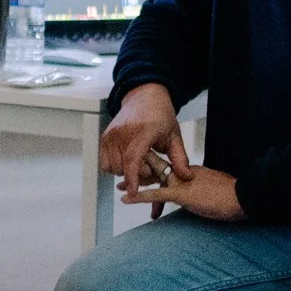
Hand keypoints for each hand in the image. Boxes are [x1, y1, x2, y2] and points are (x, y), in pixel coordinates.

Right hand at [100, 82, 190, 219]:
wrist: (144, 98)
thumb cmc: (160, 116)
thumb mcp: (175, 136)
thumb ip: (180, 158)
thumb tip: (186, 177)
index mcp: (142, 131)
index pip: (133, 158)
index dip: (132, 177)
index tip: (134, 192)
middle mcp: (123, 132)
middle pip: (123, 167)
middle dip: (137, 174)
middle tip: (150, 166)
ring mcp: (111, 134)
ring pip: (113, 167)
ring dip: (125, 171)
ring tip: (140, 161)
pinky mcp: (104, 137)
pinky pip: (105, 163)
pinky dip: (115, 167)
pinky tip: (128, 159)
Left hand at [121, 160, 245, 221]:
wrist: (244, 197)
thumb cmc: (234, 196)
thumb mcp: (214, 192)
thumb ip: (203, 192)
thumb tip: (199, 198)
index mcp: (193, 172)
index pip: (170, 168)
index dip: (155, 169)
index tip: (143, 170)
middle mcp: (185, 174)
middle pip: (158, 168)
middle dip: (140, 170)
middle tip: (123, 172)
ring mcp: (183, 182)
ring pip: (154, 178)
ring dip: (135, 183)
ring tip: (118, 187)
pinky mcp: (182, 194)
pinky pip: (156, 194)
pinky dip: (140, 196)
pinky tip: (126, 199)